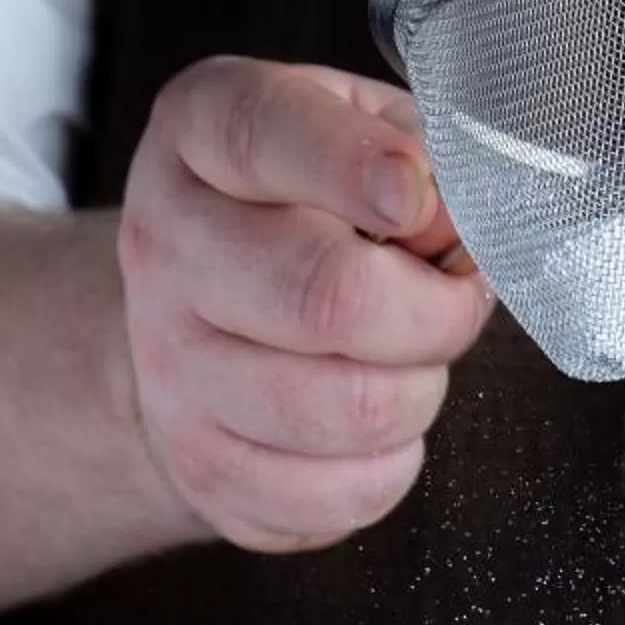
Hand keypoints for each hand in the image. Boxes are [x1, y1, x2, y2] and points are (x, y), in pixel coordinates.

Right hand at [116, 57, 492, 552]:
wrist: (200, 327)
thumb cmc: (305, 216)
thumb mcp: (356, 132)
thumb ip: (415, 149)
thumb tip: (457, 222)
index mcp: (199, 134)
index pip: (265, 137)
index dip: (356, 167)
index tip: (419, 198)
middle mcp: (167, 250)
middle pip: (326, 299)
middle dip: (434, 312)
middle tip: (455, 301)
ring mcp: (173, 370)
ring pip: (351, 409)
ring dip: (419, 392)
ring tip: (409, 362)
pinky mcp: (204, 470)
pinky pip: (343, 493)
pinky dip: (392, 465)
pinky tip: (375, 427)